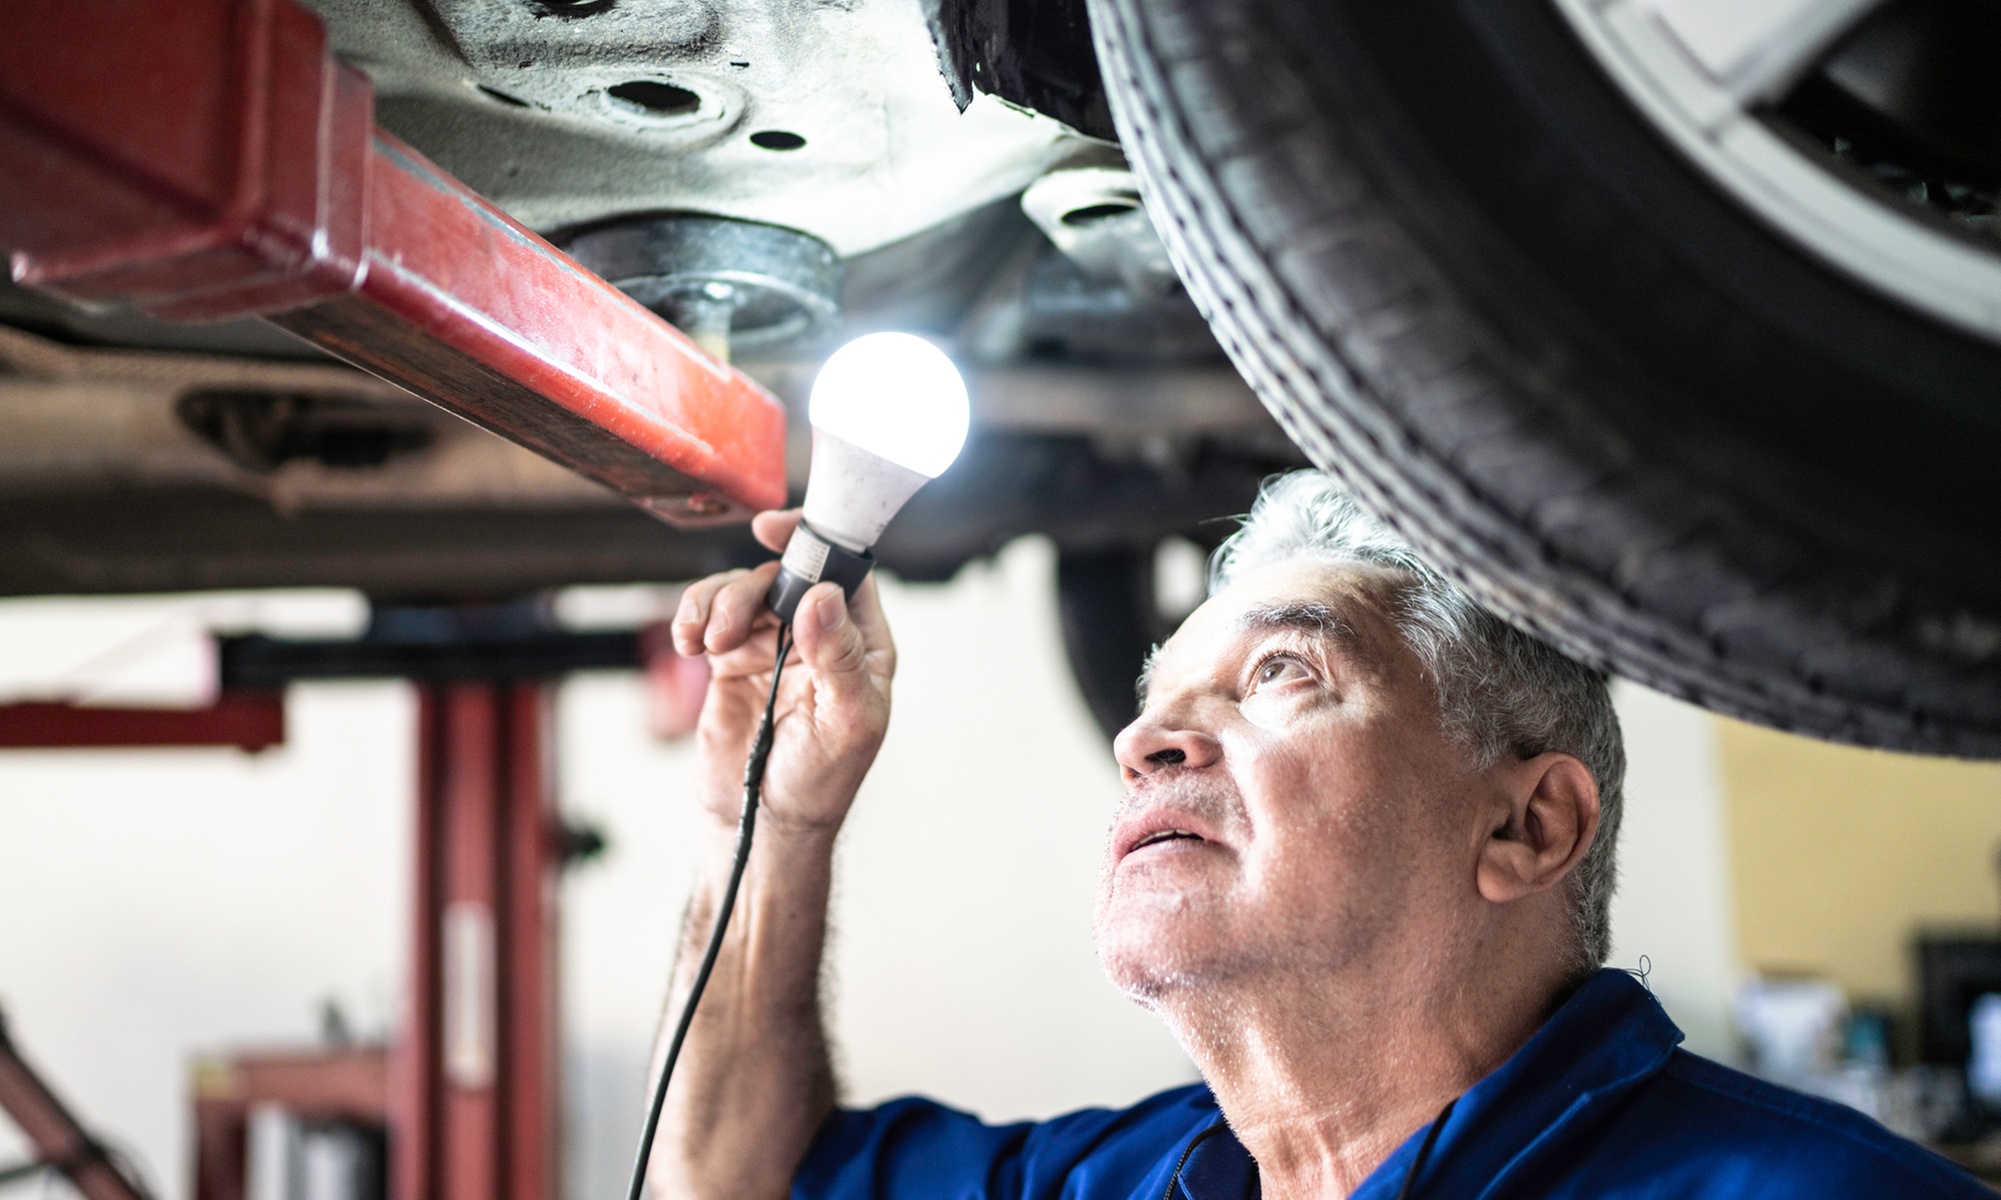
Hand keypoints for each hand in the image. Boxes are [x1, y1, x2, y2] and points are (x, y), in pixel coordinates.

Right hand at [672, 510, 895, 836]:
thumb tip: (823, 597)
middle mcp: (820, 636)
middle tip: (730, 626)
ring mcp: (774, 645)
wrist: (762, 825)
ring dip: (717, 604)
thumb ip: (839, 659)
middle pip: (785, 574)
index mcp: (862, 645)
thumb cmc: (818, 783)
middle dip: (750, 589)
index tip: (775, 530)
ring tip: (705, 643)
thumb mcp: (845, 724)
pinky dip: (694, 617)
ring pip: (743, 590)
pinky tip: (689, 643)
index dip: (815, 542)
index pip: (847, 572)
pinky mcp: (733, 659)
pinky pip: (711, 615)